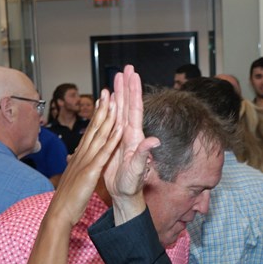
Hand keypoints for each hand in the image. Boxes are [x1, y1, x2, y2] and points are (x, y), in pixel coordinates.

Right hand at [46, 86, 121, 227]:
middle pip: (95, 127)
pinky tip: (120, 128)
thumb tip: (75, 156)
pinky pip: (104, 153)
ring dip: (108, 117)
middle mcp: (83, 154)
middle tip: (108, 89)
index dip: (97, 115)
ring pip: (100, 135)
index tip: (102, 99)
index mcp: (80, 155)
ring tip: (115, 99)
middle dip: (103, 108)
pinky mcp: (90, 172)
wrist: (60, 214)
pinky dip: (112, 140)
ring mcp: (86, 161)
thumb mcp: (75, 177)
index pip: (91, 131)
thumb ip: (77, 164)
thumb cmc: (67, 198)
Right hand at [103, 65, 160, 221]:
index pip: (135, 110)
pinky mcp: (114, 143)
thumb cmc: (131, 186)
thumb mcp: (138, 171)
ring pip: (120, 110)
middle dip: (127, 86)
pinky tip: (108, 100)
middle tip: (126, 68)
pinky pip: (111, 121)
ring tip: (117, 77)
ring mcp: (122, 137)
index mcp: (134, 137)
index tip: (133, 75)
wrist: (124, 195)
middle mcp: (129, 134)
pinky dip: (109, 108)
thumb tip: (154, 141)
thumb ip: (144, 155)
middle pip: (128, 105)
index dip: (134, 92)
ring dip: (119, 93)